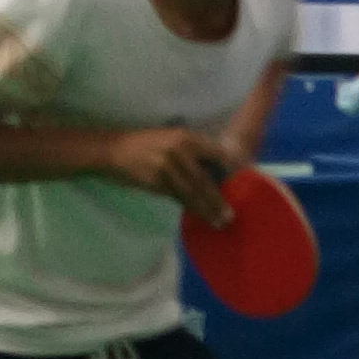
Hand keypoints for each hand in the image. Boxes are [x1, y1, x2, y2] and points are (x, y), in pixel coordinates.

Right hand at [96, 125, 235, 216]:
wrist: (113, 149)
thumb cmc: (144, 145)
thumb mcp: (171, 139)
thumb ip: (192, 151)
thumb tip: (215, 172)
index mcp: (186, 137)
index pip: (217, 154)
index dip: (231, 171)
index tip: (245, 185)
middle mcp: (179, 149)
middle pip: (206, 179)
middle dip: (219, 199)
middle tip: (231, 214)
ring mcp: (167, 165)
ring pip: (193, 192)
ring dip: (207, 209)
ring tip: (219, 221)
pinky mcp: (156, 180)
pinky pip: (177, 197)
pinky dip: (189, 207)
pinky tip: (199, 216)